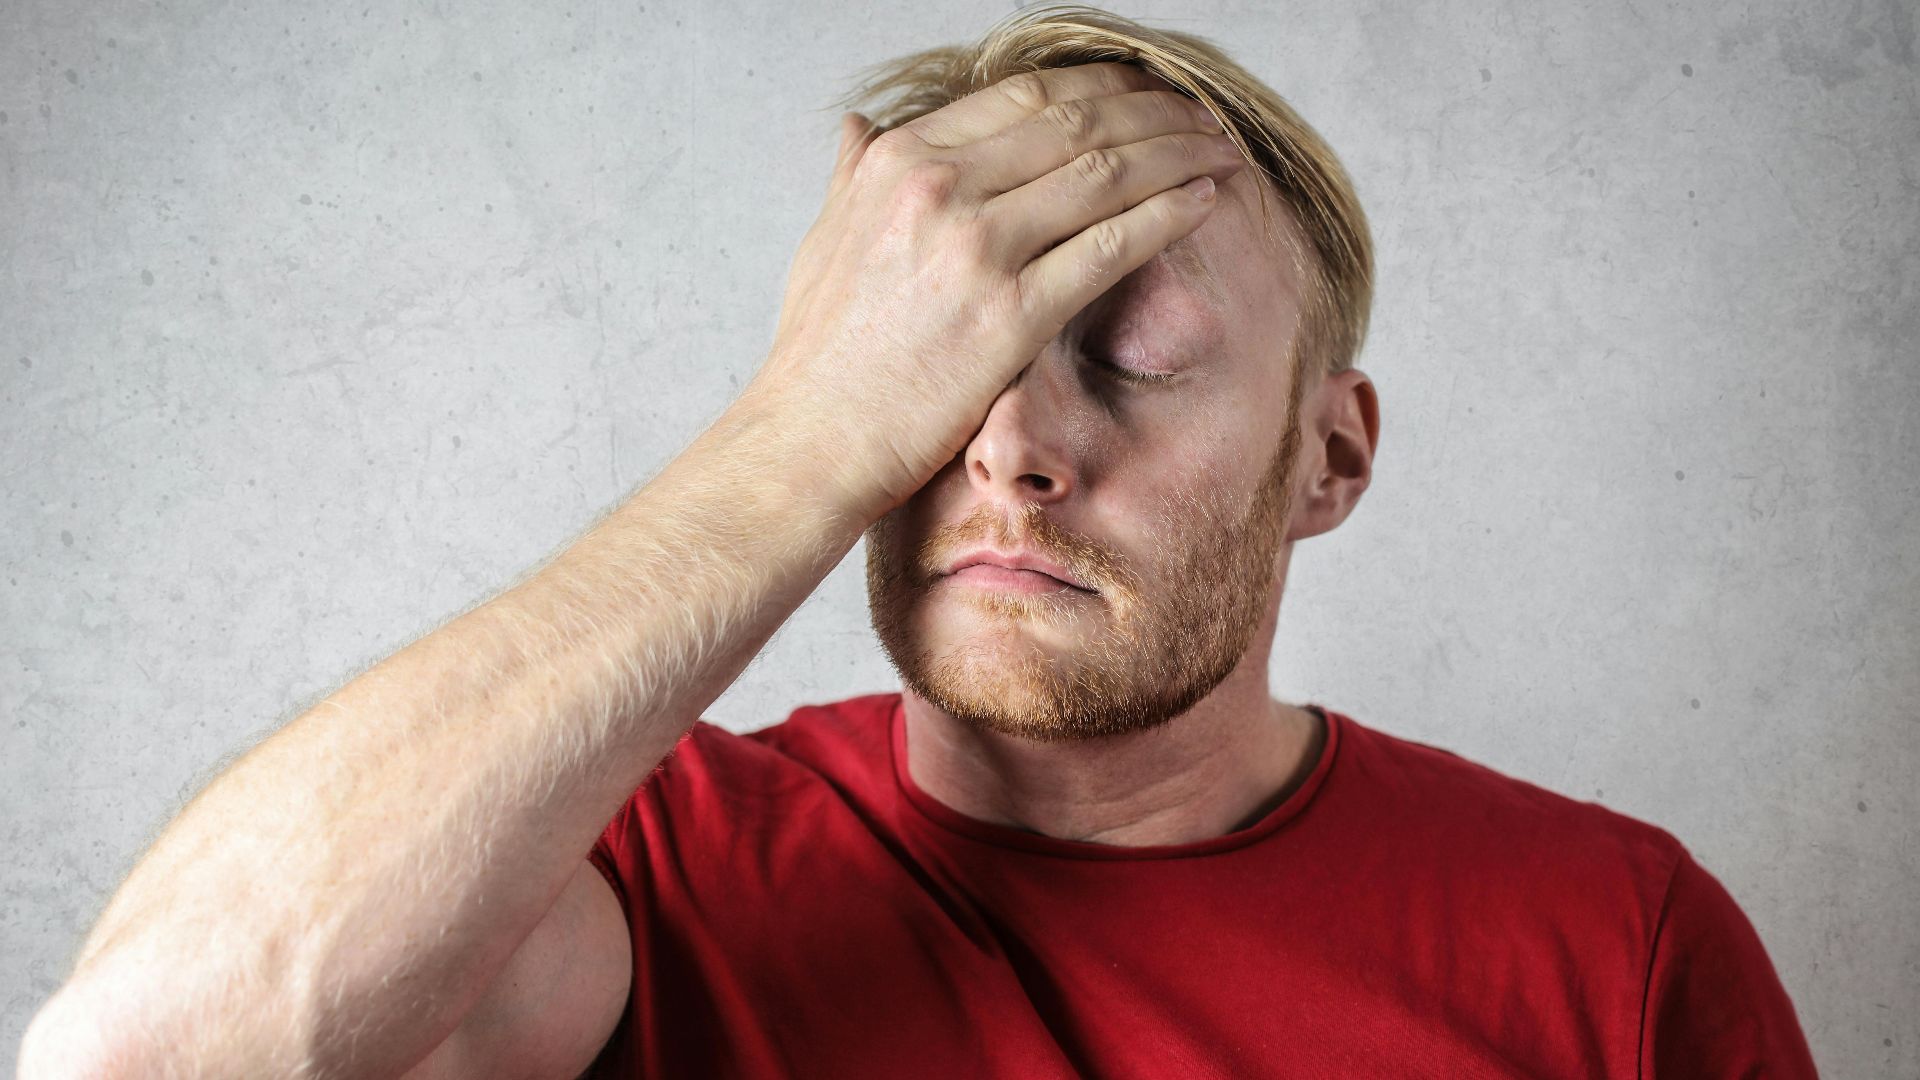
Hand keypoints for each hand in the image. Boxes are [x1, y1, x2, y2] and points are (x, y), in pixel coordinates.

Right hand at [745, 61, 1246, 523]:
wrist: (810, 442)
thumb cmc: (819, 352)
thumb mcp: (823, 238)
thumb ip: (853, 174)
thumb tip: (861, 126)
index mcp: (900, 161)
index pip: (1025, 95)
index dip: (1101, 85)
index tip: (1144, 92)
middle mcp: (939, 189)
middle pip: (1077, 121)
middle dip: (1155, 110)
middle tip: (1201, 116)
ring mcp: (977, 250)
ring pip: (1107, 173)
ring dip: (1178, 153)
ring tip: (1219, 152)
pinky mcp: (1011, 316)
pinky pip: (1112, 246)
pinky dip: (1168, 215)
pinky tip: (1204, 203)